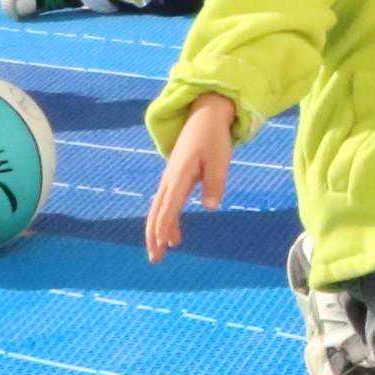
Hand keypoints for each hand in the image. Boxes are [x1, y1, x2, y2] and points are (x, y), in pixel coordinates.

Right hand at [146, 94, 234, 259]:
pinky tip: (175, 236)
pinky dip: (167, 220)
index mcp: (180, 175)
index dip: (165, 226)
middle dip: (154, 236)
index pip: (169, 206)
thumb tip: (211, 207)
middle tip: (155, 259)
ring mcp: (170, 179)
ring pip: (159, 210)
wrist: (204, 116)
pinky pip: (166, 204)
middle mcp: (170, 179)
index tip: (161, 245)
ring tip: (162, 252)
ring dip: (159, 231)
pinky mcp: (175, 179)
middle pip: (157, 212)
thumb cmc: (214, 138)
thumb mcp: (220, 159)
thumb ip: (216, 183)